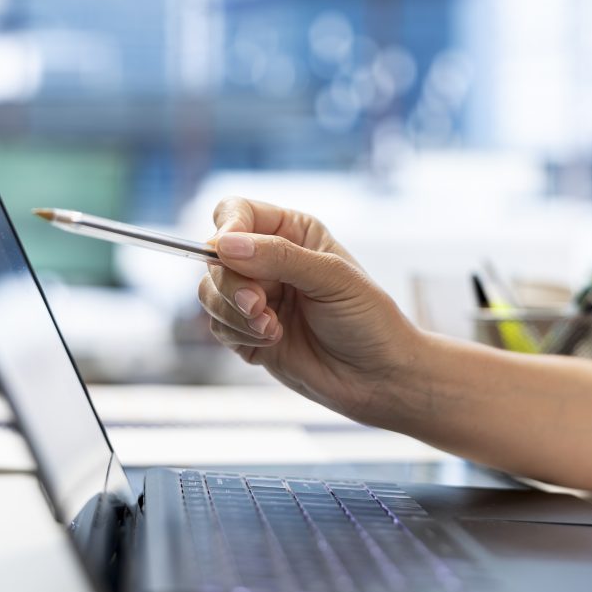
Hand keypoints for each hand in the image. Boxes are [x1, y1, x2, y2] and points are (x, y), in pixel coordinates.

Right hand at [198, 196, 419, 424]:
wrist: (380, 378)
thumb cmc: (369, 320)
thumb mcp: (332, 278)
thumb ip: (279, 257)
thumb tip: (226, 244)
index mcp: (292, 232)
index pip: (237, 213)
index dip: (227, 229)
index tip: (228, 252)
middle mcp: (269, 261)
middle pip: (216, 257)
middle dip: (231, 284)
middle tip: (258, 305)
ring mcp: (256, 298)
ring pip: (210, 293)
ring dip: (234, 313)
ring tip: (270, 328)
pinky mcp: (248, 334)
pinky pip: (218, 326)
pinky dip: (239, 335)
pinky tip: (272, 341)